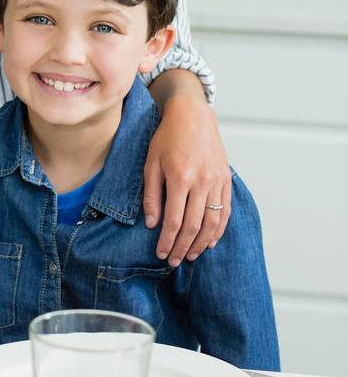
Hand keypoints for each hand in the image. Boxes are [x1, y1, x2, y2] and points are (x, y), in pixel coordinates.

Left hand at [143, 94, 230, 265]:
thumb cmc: (167, 138)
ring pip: (212, 222)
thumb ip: (152, 195)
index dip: (167, 240)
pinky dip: (218, 230)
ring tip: (190, 255)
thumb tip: (152, 223)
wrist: (193, 116)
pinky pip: (225, 211)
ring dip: (201, 243)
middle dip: (182, 247)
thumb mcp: (151, 163)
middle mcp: (202, 182)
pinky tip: (210, 241)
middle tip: (174, 261)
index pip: (174, 220)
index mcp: (180, 178)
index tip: (161, 253)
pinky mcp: (226, 180)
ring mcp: (217, 182)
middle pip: (194, 226)